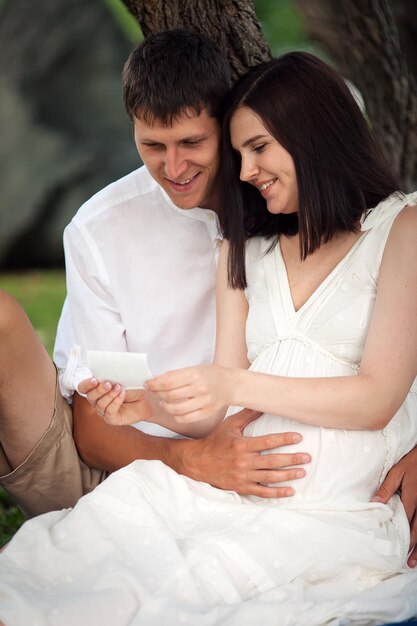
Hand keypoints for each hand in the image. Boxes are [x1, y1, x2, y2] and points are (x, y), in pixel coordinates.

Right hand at [77, 378, 153, 425]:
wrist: (147, 398)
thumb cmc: (134, 385)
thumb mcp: (124, 376)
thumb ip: (116, 372)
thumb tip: (111, 368)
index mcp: (96, 388)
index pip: (83, 387)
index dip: (86, 384)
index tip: (94, 379)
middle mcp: (97, 400)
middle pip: (89, 396)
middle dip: (99, 389)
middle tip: (109, 383)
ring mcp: (103, 410)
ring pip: (99, 404)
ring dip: (109, 395)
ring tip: (120, 388)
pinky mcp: (111, 419)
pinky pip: (108, 412)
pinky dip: (115, 403)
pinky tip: (122, 396)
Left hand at [146, 364, 235, 421]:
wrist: (231, 385)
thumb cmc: (211, 375)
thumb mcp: (194, 368)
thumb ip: (176, 374)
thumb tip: (156, 380)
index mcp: (195, 375)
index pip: (168, 382)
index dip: (154, 384)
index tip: (148, 384)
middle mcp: (199, 389)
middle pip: (170, 396)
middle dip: (158, 394)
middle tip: (155, 391)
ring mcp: (204, 402)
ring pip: (176, 409)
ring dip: (166, 406)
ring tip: (164, 402)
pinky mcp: (206, 412)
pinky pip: (185, 418)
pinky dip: (176, 416)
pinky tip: (174, 410)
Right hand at [177, 408, 310, 496]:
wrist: (198, 462)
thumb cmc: (215, 441)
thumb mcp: (229, 425)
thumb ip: (247, 415)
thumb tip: (261, 403)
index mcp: (241, 445)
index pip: (268, 442)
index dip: (284, 439)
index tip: (298, 437)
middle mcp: (243, 461)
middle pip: (272, 461)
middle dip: (292, 459)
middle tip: (307, 457)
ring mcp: (243, 476)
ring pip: (270, 477)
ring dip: (288, 475)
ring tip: (302, 472)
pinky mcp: (242, 487)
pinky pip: (262, 492)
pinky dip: (277, 493)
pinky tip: (290, 491)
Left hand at [371, 446, 416, 566]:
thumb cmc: (411, 464)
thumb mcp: (396, 473)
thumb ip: (386, 489)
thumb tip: (374, 504)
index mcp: (412, 499)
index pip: (407, 523)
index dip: (403, 538)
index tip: (398, 551)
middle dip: (414, 548)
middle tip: (409, 563)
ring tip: (416, 560)